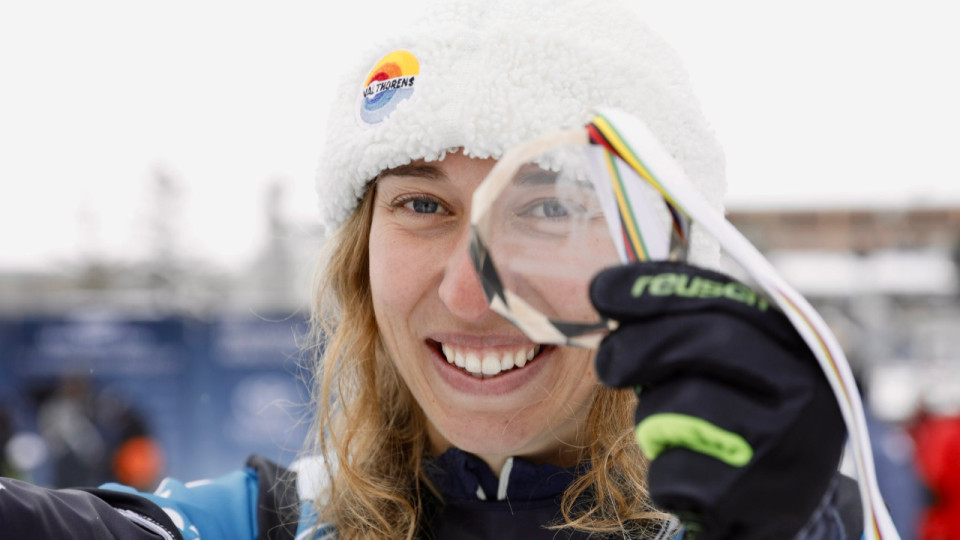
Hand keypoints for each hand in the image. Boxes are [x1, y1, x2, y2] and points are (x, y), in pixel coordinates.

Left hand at [590, 261, 845, 539]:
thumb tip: (611, 290)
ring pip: (680, 406)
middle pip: (704, 341)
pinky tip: (691, 479)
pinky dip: (664, 473)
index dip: (655, 290)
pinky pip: (673, 469)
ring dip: (655, 420)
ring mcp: (783, 445)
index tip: (601, 291)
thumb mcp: (736, 372)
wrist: (780, 519)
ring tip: (676, 435)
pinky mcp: (750, 496)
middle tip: (607, 363)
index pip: (724, 299)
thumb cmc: (739, 430)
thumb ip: (691, 326)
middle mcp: (805, 390)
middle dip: (639, 346)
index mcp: (799, 348)